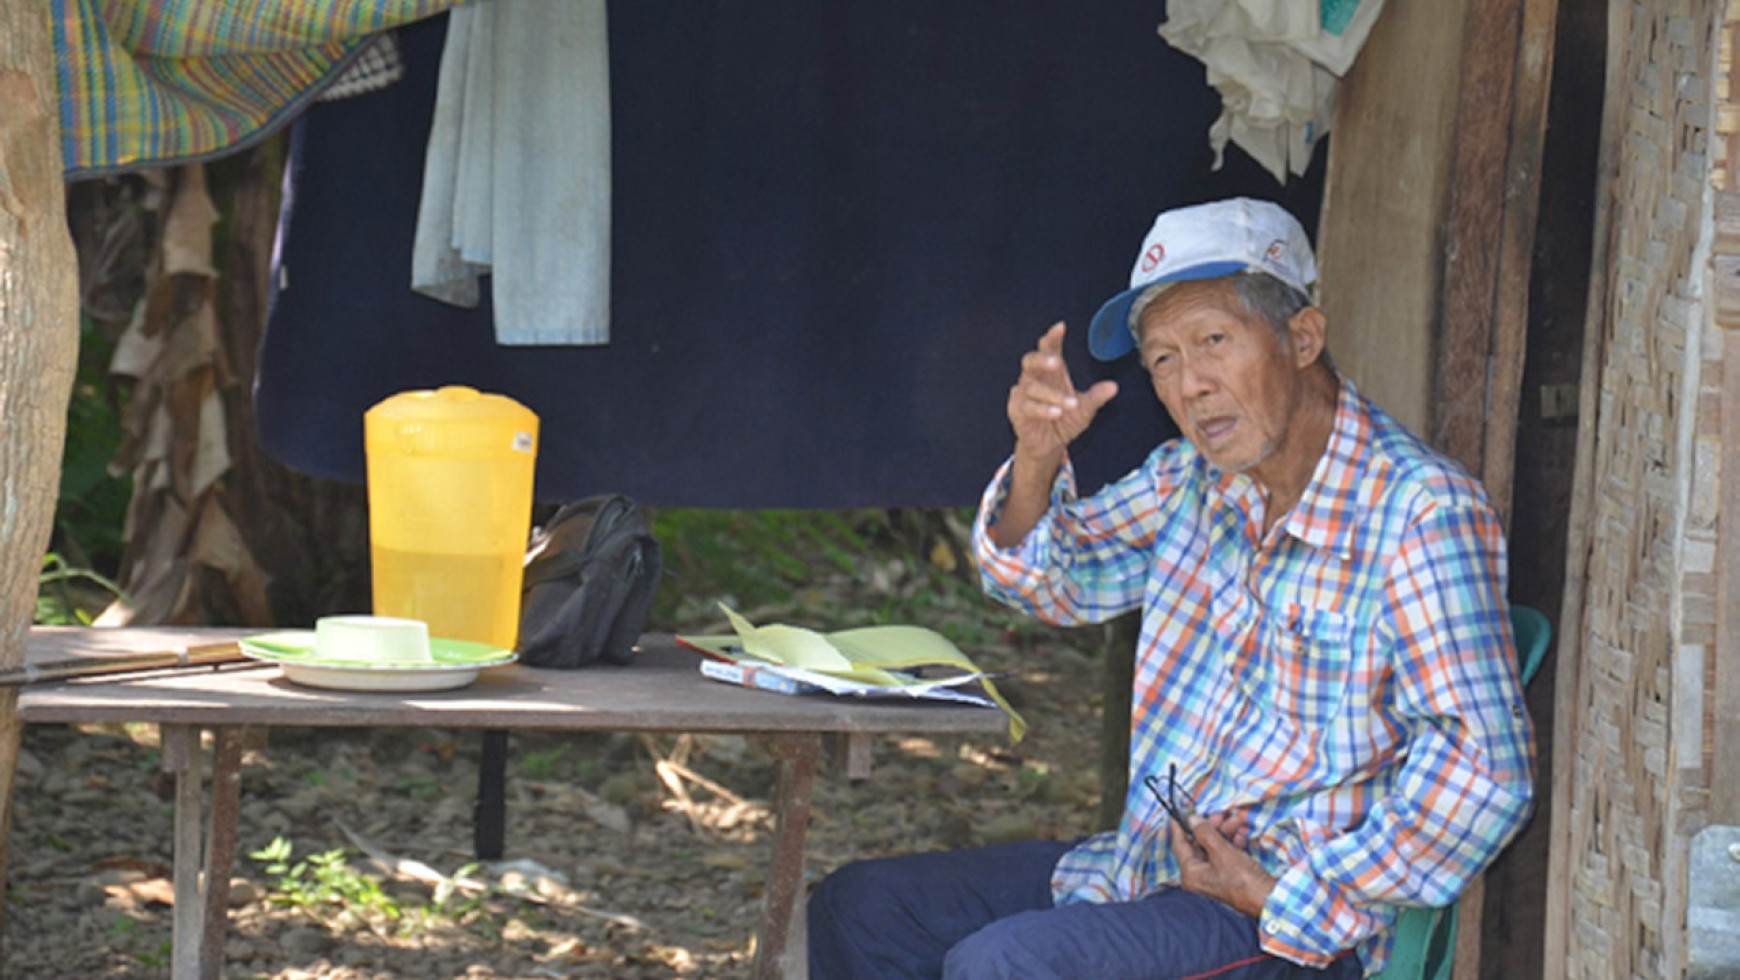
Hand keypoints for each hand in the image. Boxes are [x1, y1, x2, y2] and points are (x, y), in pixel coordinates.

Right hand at [1006, 322, 1118, 466]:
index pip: (1049, 348)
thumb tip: (1113, 387)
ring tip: (1071, 404)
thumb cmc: (1065, 420)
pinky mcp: (1016, 410)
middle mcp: (1033, 378)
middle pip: (1030, 360)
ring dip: (1053, 396)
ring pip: (1034, 388)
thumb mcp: (1085, 409)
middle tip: (1056, 362)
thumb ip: (1096, 397)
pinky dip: (1043, 409)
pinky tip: (1056, 412)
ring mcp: (1022, 393)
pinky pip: (1027, 407)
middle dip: (1042, 359)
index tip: (1061, 327)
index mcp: (1050, 371)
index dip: (1053, 337)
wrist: (1050, 445)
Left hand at [1170, 811, 1276, 920]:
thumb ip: (1204, 833)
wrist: (1268, 898)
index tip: (1180, 810)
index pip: (1179, 845)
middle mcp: (1199, 875)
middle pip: (1199, 843)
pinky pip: (1225, 854)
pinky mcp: (1228, 874)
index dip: (1179, 826)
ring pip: (1214, 846)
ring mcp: (1214, 875)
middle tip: (1221, 814)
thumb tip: (1192, 819)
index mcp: (1191, 873)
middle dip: (1211, 826)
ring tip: (1237, 821)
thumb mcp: (1221, 851)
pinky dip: (1232, 844)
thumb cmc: (1241, 878)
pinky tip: (1242, 836)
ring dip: (1225, 832)